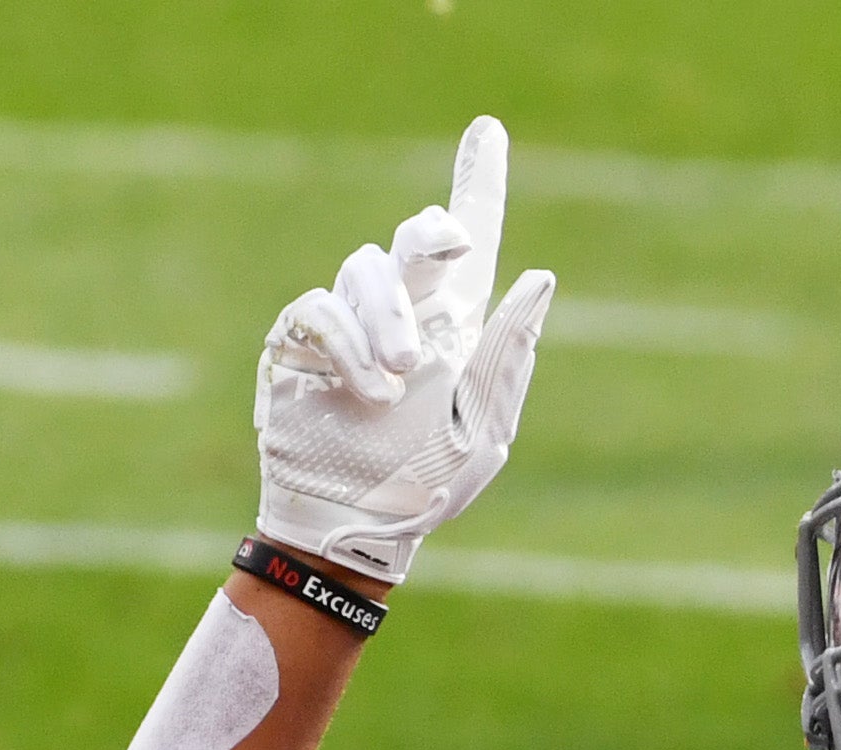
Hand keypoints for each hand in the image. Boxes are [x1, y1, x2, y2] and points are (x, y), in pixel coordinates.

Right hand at [255, 116, 557, 585]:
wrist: (353, 528)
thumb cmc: (424, 489)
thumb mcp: (482, 431)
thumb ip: (509, 356)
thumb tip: (539, 277)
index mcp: (456, 332)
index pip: (471, 246)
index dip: (479, 184)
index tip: (489, 130)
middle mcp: (404, 316)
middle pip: (414, 239)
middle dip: (432, 235)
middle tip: (453, 250)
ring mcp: (349, 325)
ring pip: (366, 268)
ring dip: (386, 316)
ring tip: (396, 380)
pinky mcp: (301, 342)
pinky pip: (320, 308)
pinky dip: (345, 343)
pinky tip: (364, 391)